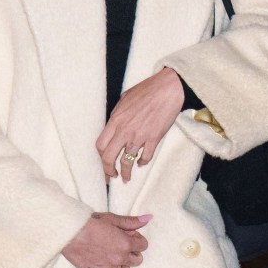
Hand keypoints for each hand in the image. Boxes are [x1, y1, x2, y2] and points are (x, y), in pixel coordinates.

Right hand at [61, 212, 151, 267]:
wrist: (68, 231)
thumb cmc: (88, 223)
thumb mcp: (111, 218)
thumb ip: (131, 221)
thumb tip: (148, 218)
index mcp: (125, 243)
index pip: (143, 245)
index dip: (136, 239)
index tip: (127, 236)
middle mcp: (119, 258)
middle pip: (137, 261)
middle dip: (131, 252)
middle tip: (118, 244)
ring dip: (122, 265)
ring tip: (111, 256)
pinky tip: (105, 267)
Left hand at [96, 67, 183, 182]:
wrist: (167, 89)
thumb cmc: (146, 90)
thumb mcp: (124, 99)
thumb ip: (117, 115)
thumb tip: (114, 125)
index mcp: (115, 120)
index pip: (100, 144)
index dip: (100, 156)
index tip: (102, 161)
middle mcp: (124, 130)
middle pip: (109, 157)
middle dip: (107, 170)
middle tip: (110, 176)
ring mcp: (139, 136)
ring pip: (127, 161)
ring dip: (126, 172)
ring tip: (126, 178)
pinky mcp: (154, 139)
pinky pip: (145, 157)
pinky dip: (142, 162)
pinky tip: (141, 163)